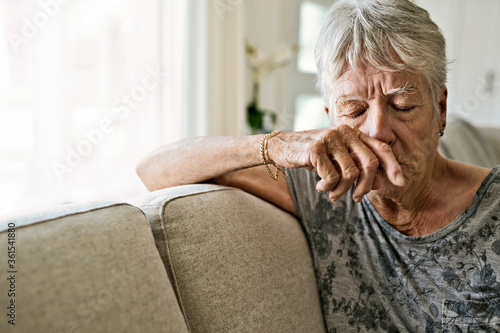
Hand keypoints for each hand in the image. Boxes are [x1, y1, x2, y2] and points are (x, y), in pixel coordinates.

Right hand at [267, 125, 403, 202]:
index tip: (400, 183)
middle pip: (368, 164)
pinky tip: (319, 186)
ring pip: (350, 174)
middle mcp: (344, 132)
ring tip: (332, 193)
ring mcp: (329, 139)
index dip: (393, 166)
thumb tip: (379, 182)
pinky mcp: (315, 149)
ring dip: (342, 190)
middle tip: (357, 198)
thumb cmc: (314, 155)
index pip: (381, 148)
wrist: (282, 147)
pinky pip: (331, 177)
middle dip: (365, 186)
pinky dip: (327, 187)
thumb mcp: (337, 157)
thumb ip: (356, 165)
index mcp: (353, 133)